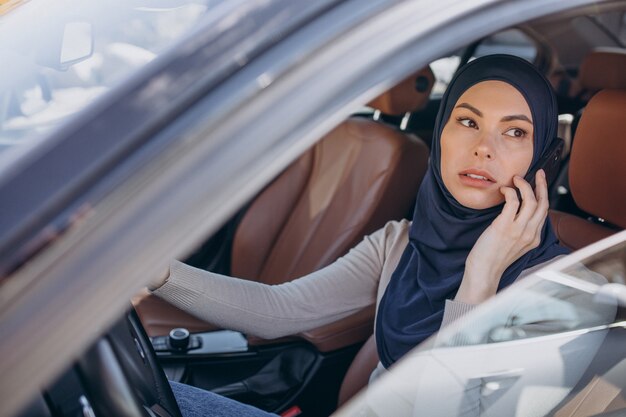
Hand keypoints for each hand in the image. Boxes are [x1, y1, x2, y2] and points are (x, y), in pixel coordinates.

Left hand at [455, 169, 548, 303]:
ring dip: (524, 185)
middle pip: (543, 203)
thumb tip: (515, 211)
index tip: (540, 182)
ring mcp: (518, 230)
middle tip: (537, 173)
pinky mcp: (504, 227)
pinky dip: (510, 192)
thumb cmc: (493, 258)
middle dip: (542, 184)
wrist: (484, 272)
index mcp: (534, 238)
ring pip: (531, 200)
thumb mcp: (513, 245)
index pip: (545, 211)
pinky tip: (503, 190)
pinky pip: (513, 202)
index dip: (543, 194)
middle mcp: (530, 233)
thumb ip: (520, 231)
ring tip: (515, 179)